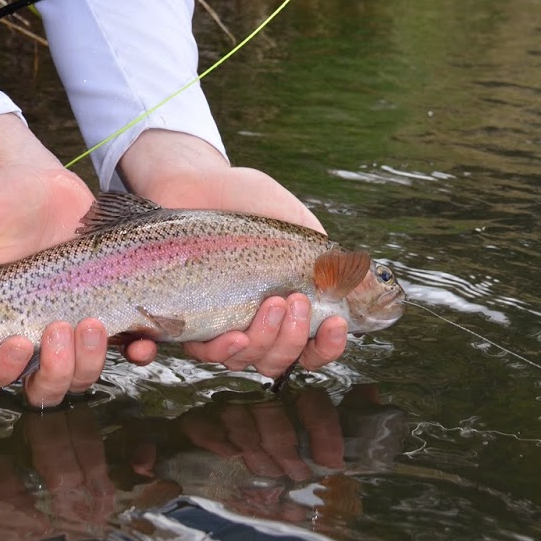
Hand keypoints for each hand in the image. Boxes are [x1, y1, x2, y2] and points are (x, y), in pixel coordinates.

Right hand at [0, 114, 105, 401]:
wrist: (33, 176)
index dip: (3, 370)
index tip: (17, 343)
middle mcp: (30, 332)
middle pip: (42, 386)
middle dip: (54, 373)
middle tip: (61, 331)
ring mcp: (69, 320)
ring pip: (80, 373)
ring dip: (88, 362)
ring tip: (92, 322)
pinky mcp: (103, 303)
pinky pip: (120, 343)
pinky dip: (132, 349)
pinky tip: (138, 338)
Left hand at [116, 130, 350, 379]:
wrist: (198, 180)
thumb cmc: (248, 200)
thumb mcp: (293, 221)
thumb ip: (321, 255)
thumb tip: (356, 286)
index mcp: (286, 305)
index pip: (311, 348)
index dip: (327, 348)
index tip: (335, 325)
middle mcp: (253, 322)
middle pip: (278, 361)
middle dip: (292, 340)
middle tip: (292, 301)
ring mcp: (220, 322)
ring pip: (243, 360)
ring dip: (260, 344)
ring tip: (270, 304)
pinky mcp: (184, 318)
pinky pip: (196, 351)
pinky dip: (214, 353)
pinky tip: (226, 337)